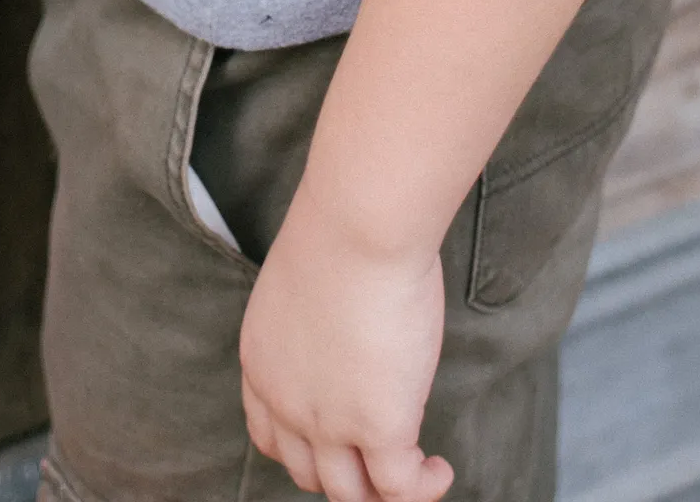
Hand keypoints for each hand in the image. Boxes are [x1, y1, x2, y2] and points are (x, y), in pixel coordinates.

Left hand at [237, 179, 453, 501]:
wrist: (358, 223)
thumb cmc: (341, 227)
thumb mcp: (306, 281)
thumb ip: (317, 318)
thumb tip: (352, 324)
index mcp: (261, 361)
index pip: (268, 435)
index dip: (302, 447)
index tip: (334, 437)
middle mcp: (285, 402)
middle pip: (306, 472)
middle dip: (343, 471)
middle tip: (379, 452)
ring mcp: (329, 422)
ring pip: (349, 494)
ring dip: (381, 493)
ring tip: (416, 473)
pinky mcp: (378, 427)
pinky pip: (398, 487)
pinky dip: (420, 488)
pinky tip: (438, 470)